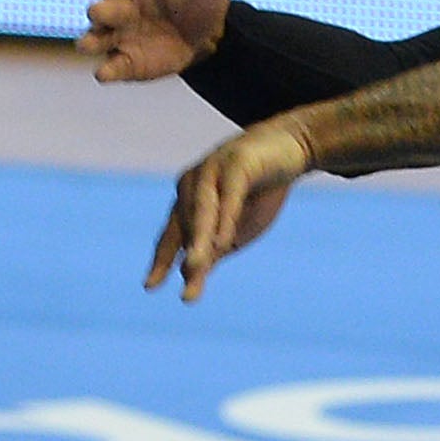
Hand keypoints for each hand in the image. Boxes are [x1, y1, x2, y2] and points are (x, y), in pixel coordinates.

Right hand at [79, 0, 234, 82]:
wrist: (205, 33)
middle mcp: (124, 5)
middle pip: (106, 6)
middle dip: (100, 10)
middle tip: (97, 10)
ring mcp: (122, 34)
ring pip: (98, 37)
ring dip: (91, 40)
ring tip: (87, 44)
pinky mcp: (126, 61)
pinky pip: (112, 66)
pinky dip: (107, 71)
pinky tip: (104, 74)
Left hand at [147, 118, 313, 301]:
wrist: (289, 146)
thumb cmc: (258, 190)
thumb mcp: (237, 226)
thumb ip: (214, 248)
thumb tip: (190, 275)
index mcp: (188, 201)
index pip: (170, 236)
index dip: (161, 261)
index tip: (150, 287)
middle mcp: (193, 184)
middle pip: (185, 227)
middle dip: (182, 259)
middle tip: (185, 294)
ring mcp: (213, 170)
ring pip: (202, 212)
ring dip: (198, 241)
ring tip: (193, 268)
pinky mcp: (237, 163)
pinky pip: (229, 195)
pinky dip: (225, 219)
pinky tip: (224, 241)